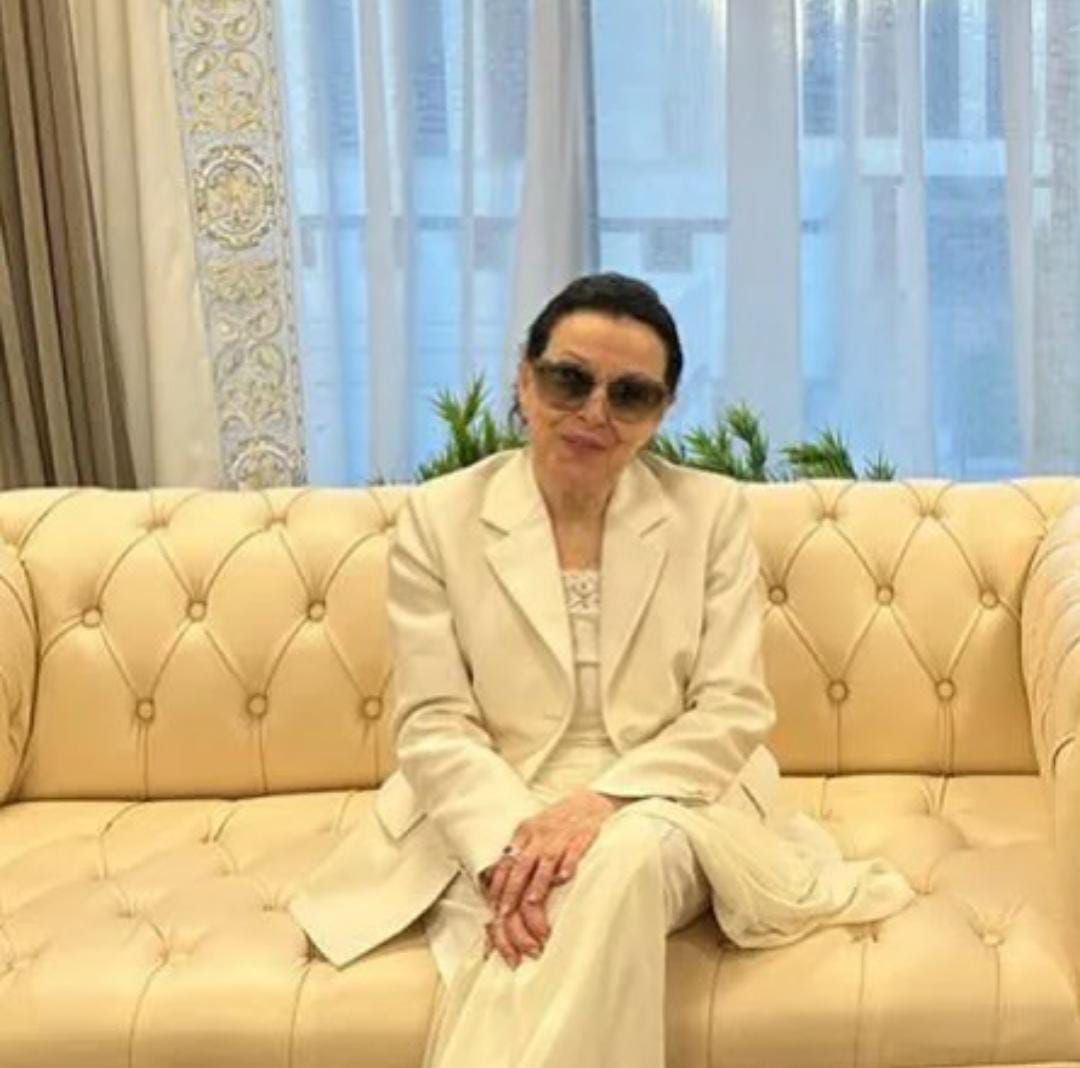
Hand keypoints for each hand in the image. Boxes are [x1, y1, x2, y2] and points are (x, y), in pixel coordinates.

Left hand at [481, 790, 626, 967]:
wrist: (592, 800)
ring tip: (533, 906)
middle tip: (509, 920)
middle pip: (519, 868)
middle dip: (512, 895)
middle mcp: (538, 834)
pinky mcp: (583, 834)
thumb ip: (522, 857)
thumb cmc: (562, 822)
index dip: (498, 892)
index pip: (505, 866)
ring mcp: (560, 834)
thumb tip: (504, 890)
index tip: (495, 915)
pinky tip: (564, 878)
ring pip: (543, 862)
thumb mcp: (536, 834)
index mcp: (524, 834)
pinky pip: (573, 850)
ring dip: (537, 886)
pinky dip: (567, 864)